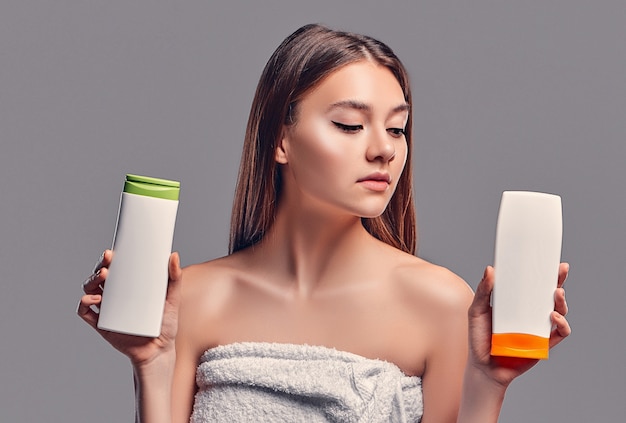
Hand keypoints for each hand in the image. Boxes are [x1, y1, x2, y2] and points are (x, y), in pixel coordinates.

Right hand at [77, 250, 182, 367]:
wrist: (159, 350)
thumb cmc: (165, 324)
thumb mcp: (172, 299)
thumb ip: (174, 278)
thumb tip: (174, 255)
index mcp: (129, 286)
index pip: (115, 268)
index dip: (109, 258)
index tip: (111, 252)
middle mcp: (115, 295)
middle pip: (99, 276)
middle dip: (99, 267)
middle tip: (107, 263)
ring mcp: (107, 309)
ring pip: (90, 289)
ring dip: (91, 281)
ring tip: (103, 278)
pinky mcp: (101, 324)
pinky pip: (85, 311)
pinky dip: (85, 302)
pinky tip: (95, 298)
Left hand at [467, 263, 570, 386]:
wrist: (483, 366)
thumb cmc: (479, 338)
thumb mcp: (477, 311)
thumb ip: (483, 292)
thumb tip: (490, 269)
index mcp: (515, 303)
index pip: (532, 284)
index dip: (542, 272)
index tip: (549, 259)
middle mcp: (529, 313)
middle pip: (549, 295)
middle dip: (559, 281)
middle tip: (561, 271)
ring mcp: (538, 328)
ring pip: (559, 311)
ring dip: (561, 302)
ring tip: (556, 294)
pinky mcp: (543, 344)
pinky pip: (560, 333)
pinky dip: (562, 325)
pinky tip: (554, 317)